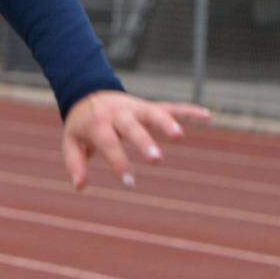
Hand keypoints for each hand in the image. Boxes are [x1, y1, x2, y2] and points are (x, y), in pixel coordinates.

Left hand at [62, 90, 209, 189]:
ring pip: (154, 112)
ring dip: (167, 122)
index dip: (119, 162)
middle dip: (145, 142)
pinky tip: (207, 116)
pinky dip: (187, 110)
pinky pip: (171, 106)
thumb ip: (75, 163)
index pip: (109, 144)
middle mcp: (119, 113)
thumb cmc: (82, 125)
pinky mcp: (149, 106)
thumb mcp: (72, 142)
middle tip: (156, 159)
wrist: (88, 92)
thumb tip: (80, 186)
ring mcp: (136, 108)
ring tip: (180, 135)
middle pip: (132, 127)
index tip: (130, 183)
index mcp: (99, 123)